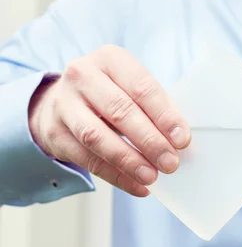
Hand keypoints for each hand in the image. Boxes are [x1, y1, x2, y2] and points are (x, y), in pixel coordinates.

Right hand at [28, 45, 190, 196]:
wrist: (62, 102)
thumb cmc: (111, 95)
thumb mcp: (132, 90)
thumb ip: (157, 110)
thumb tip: (182, 142)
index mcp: (110, 59)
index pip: (142, 87)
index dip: (164, 115)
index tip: (182, 140)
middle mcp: (82, 75)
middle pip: (120, 111)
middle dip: (149, 141)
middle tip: (170, 163)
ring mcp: (64, 103)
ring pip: (98, 136)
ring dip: (129, 160)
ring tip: (152, 177)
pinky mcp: (54, 132)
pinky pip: (87, 159)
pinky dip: (116, 176)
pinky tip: (137, 186)